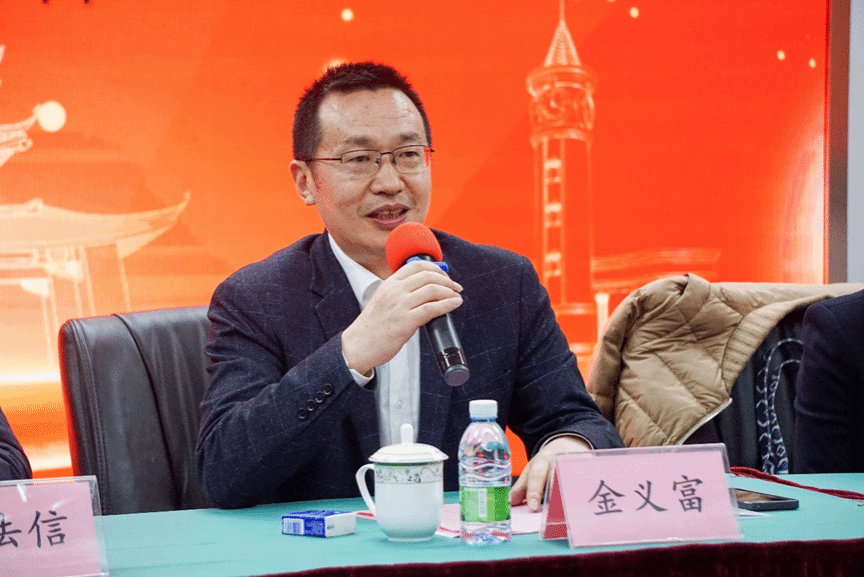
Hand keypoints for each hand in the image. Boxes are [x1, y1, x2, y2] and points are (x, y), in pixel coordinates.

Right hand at [341, 260, 462, 374]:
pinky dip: (448, 304)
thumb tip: (424, 290)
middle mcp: (395, 291)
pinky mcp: (406, 322)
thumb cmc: (372, 327)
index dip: (435, 268)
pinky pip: (432, 308)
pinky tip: (454, 304)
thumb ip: (399, 293)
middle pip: (428, 276)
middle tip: (455, 287)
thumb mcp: (382, 301)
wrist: (358, 346)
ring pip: (433, 290)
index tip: (444, 275)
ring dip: (450, 292)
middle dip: (447, 280)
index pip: (416, 266)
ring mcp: (400, 306)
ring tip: (457, 296)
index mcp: (389, 284)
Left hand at [511, 436, 590, 511]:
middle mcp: (560, 461)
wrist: (568, 444)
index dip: (534, 491)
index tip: (533, 507)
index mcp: (543, 461)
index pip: (537, 476)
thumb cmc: (547, 463)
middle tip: (551, 515)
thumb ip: (522, 487)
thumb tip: (511, 503)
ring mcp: (576, 464)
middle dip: (554, 496)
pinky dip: (587, 496)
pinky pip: (588, 483)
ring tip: (569, 516)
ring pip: (574, 482)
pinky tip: (587, 508)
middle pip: (557, 478)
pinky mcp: (589, 468)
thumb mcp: (532, 469)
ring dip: (571, 499)